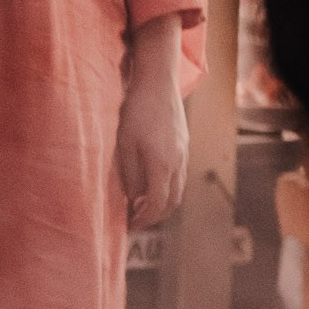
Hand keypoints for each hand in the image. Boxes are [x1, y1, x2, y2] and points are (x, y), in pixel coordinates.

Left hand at [116, 54, 188, 229]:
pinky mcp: (184, 144)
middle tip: (136, 220)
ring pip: (178, 189)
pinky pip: (179, 175)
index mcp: (162, 165)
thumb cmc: (136, 111)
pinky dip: (166, 186)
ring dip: (162, 201)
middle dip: (155, 216)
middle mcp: (178, 163)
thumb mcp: (124, 145)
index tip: (130, 227)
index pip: (157, 205)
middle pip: (172, 202)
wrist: (157, 81)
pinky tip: (150, 182)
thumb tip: (134, 199)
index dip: (144, 220)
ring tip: (141, 204)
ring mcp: (184, 153)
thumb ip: (130, 175)